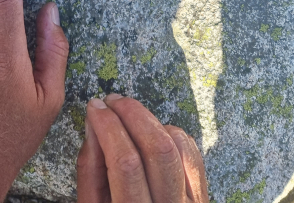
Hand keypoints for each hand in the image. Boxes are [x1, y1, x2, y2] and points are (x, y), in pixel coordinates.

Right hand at [77, 95, 208, 202]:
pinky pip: (191, 151)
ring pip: (178, 146)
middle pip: (159, 148)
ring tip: (126, 114)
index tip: (95, 106)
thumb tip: (94, 123)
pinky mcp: (203, 195)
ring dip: (150, 120)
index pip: (126, 163)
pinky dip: (170, 131)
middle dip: (132, 113)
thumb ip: (90, 170)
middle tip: (112, 100)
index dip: (109, 126)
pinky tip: (151, 131)